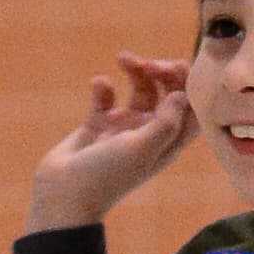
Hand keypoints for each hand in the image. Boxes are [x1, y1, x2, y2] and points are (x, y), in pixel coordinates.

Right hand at [29, 55, 192, 229]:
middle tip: (148, 64)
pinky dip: (105, 87)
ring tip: (123, 59)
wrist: (63, 194)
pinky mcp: (98, 126)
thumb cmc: (107, 175)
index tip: (175, 66)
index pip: (190, 109)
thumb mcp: (141, 148)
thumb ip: (165, 122)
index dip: (188, 85)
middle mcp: (149, 135)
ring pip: (139, 92)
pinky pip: (106, 99)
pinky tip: (99, 84)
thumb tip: (181, 95)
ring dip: (135, 72)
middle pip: (166, 95)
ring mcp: (124, 130)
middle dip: (161, 74)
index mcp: (167, 143)